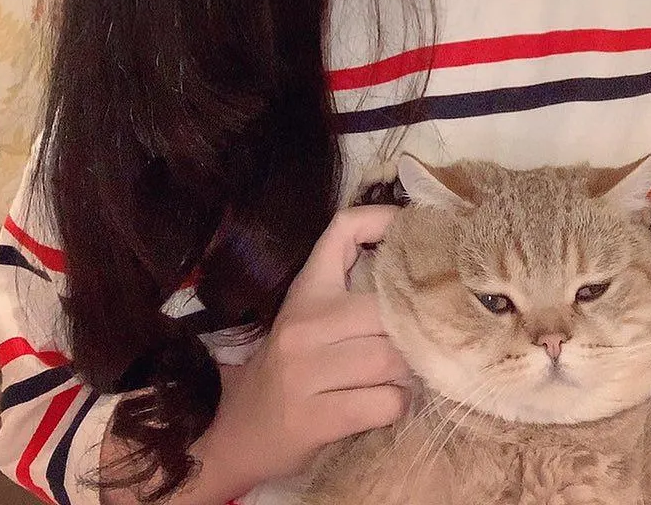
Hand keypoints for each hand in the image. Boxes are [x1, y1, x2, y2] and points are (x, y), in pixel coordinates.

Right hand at [199, 206, 411, 489]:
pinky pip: (384, 403)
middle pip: (386, 309)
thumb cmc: (288, 367)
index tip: (413, 227)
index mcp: (306, 291)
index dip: (383, 218)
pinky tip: (385, 403)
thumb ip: (351, 286)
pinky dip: (396, 404)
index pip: (342, 229)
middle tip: (415, 339)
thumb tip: (413, 263)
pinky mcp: (314, 419)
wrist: (235, 432)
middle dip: (410, 328)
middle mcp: (303, 325)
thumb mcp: (308, 313)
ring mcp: (305, 373)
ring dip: (407, 371)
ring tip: (401, 375)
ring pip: (390, 358)